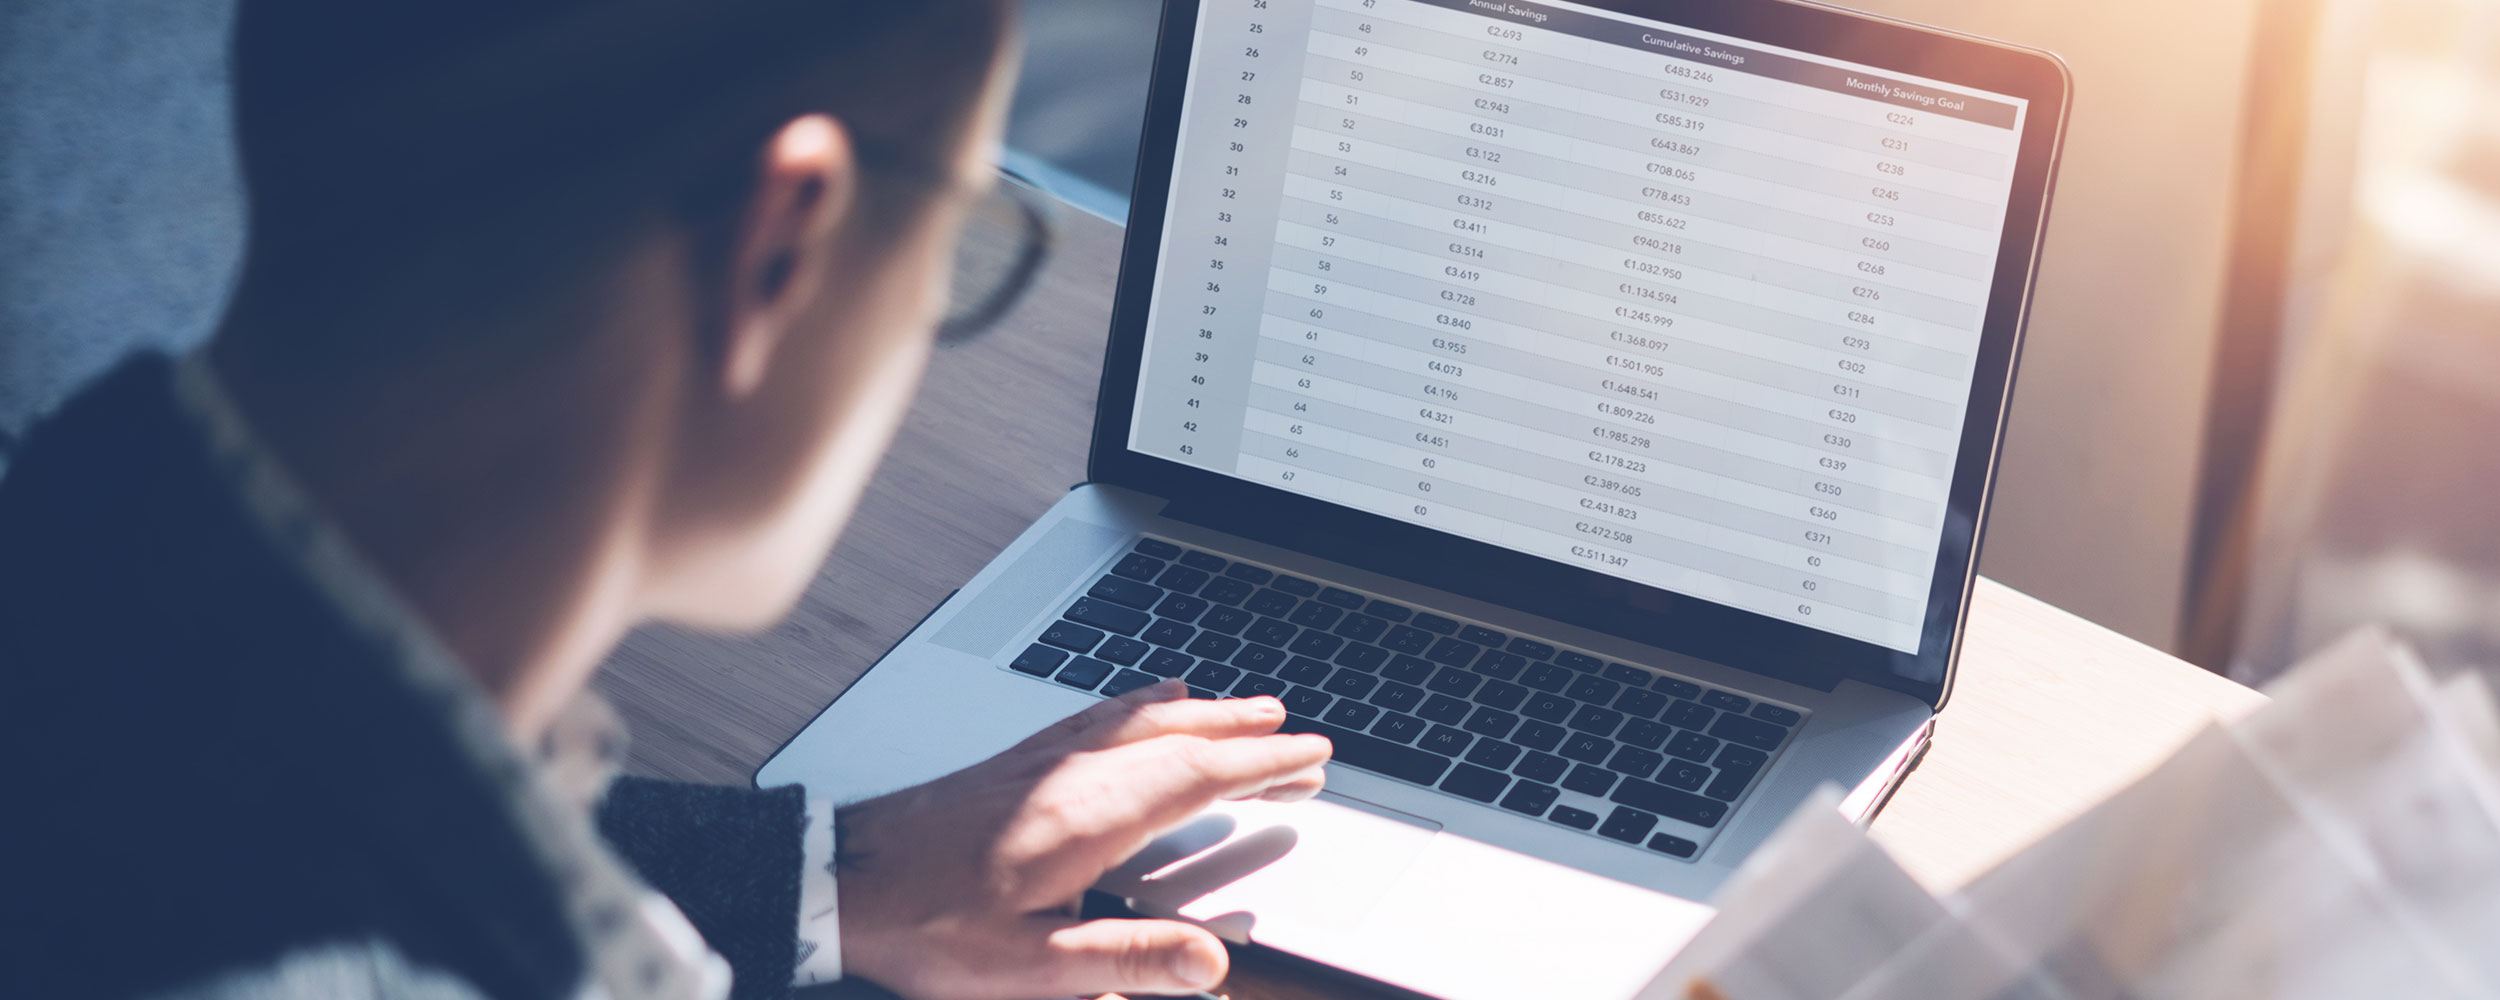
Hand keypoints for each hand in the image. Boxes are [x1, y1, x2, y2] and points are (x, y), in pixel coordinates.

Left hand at [834, 679, 1331, 998]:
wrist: (838, 879)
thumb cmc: (925, 925)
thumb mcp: (1030, 968)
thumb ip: (1124, 962)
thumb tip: (1209, 964)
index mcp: (1089, 818)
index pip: (1198, 776)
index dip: (1263, 765)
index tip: (1312, 759)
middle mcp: (1072, 774)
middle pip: (1179, 738)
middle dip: (1247, 736)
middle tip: (1301, 739)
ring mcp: (1043, 761)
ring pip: (1140, 720)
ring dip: (1203, 713)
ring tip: (1248, 710)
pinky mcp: (1015, 763)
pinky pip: (1097, 716)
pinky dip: (1141, 704)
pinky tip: (1148, 701)